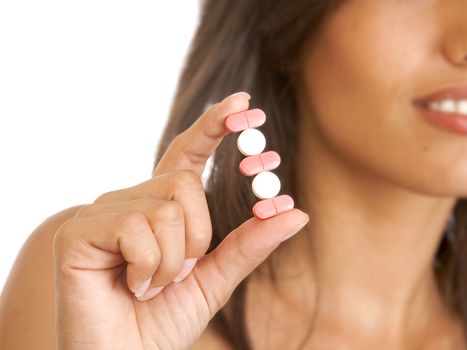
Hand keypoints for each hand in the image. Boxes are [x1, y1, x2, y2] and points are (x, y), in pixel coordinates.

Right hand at [52, 92, 309, 349]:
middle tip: (176, 274)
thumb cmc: (163, 321)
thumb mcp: (216, 279)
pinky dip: (149, 267)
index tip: (243, 102)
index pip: (186, 155)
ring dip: (172, 260)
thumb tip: (297, 212)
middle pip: (184, 184)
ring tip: (149, 285)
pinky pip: (136, 227)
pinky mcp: (78, 232)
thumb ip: (250, 245)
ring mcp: (99, 213)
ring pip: (165, 208)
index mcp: (158, 209)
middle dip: (196, 238)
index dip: (212, 126)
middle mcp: (128, 201)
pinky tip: (130, 286)